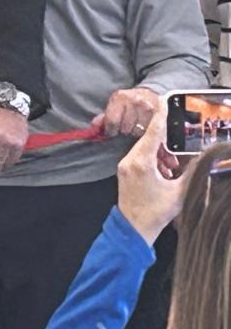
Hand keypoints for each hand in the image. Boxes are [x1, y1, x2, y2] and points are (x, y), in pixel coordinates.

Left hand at [91, 87, 159, 138]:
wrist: (150, 92)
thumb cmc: (128, 101)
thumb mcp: (114, 105)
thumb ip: (104, 117)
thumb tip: (94, 127)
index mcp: (119, 98)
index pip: (112, 121)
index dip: (110, 130)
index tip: (112, 132)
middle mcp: (134, 101)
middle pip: (125, 128)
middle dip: (124, 130)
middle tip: (126, 126)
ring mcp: (147, 107)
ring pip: (138, 131)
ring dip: (135, 131)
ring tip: (135, 126)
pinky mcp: (158, 113)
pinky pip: (149, 130)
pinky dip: (146, 132)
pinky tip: (144, 127)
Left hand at [117, 111, 191, 244]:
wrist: (134, 227)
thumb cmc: (156, 212)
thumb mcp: (180, 191)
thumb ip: (193, 172)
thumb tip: (205, 159)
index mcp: (141, 162)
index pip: (153, 132)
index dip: (161, 116)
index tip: (165, 101)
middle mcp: (129, 160)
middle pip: (149, 140)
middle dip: (166, 145)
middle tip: (176, 160)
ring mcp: (124, 165)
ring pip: (145, 148)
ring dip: (161, 154)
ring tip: (171, 169)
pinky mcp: (124, 170)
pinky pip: (140, 156)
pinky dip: (153, 160)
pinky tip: (163, 172)